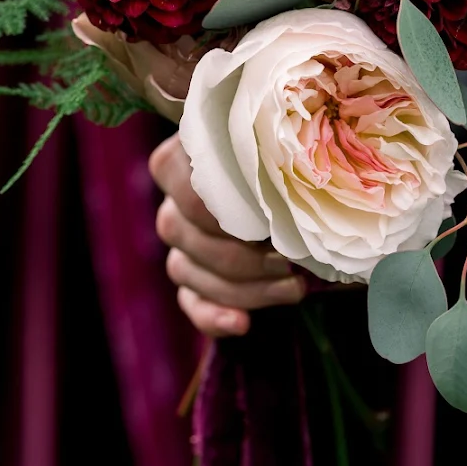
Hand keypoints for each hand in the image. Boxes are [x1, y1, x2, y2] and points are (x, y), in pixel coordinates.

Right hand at [149, 133, 305, 336]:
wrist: (286, 181)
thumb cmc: (277, 156)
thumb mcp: (268, 141)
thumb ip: (259, 142)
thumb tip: (281, 153)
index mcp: (180, 161)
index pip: (186, 193)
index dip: (224, 216)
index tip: (270, 225)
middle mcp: (171, 203)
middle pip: (188, 237)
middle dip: (244, 258)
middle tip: (291, 260)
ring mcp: (178, 244)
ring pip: (190, 273)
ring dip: (245, 289)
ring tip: (294, 287)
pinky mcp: (191, 278)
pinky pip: (190, 303)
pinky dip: (213, 316)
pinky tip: (242, 324)